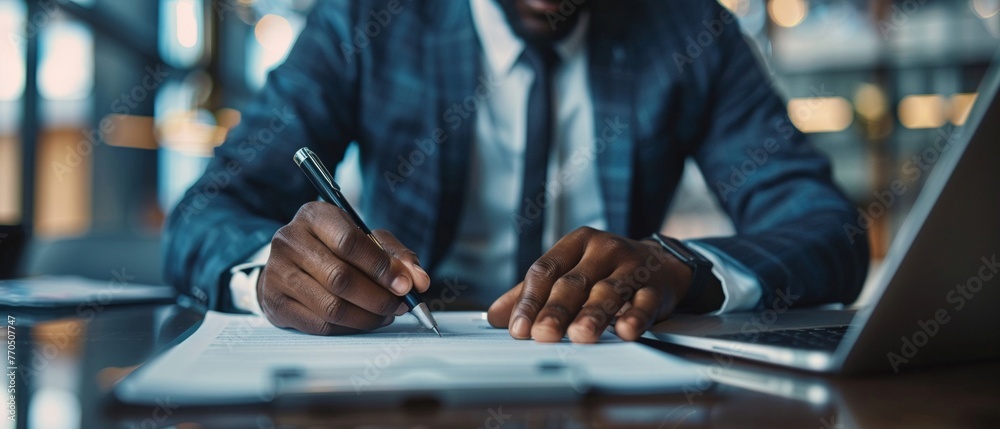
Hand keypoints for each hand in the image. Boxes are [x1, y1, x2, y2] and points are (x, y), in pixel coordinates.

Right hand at [257, 202, 429, 334]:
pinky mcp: (275, 303)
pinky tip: (364, 322)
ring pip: (331, 306)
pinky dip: (349, 328)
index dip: (382, 268)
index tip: (405, 286)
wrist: (290, 265)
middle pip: (340, 278)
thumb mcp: (368, 240)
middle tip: (399, 306)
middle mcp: (290, 240)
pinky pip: (319, 325)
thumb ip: (397, 257)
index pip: (350, 243)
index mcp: (315, 216)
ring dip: (367, 317)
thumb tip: (419, 281)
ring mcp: (277, 273)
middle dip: (378, 297)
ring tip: (385, 315)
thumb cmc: (334, 249)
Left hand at [487, 227, 692, 342]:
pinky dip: (635, 316)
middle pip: (574, 282)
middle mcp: (602, 250)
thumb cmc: (604, 270)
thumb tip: (495, 316)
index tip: (517, 328)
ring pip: (609, 291)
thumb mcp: (568, 272)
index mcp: (575, 243)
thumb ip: (531, 292)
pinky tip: (625, 330)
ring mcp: (631, 266)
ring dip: (593, 315)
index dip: (529, 300)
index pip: (545, 270)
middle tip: (543, 335)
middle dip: (556, 310)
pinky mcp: (655, 286)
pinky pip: (645, 302)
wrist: (661, 263)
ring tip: (580, 335)